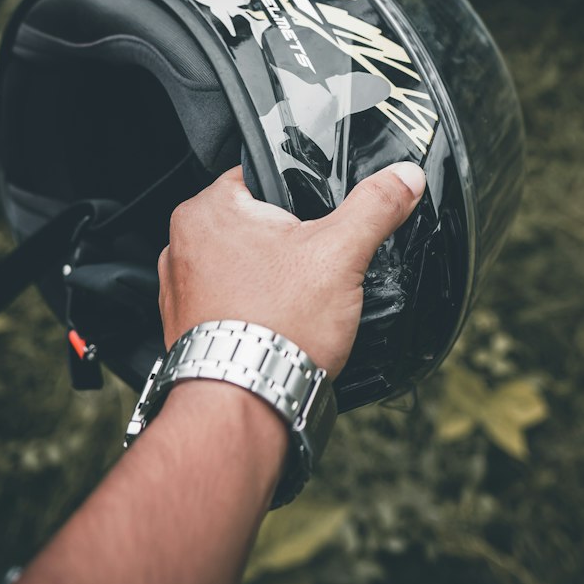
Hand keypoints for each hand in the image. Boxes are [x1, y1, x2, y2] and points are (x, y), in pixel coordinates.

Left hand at [158, 162, 426, 378]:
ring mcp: (179, 289)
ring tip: (293, 302)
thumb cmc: (276, 329)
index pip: (260, 176)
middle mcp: (181, 244)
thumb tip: (403, 177)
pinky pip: (227, 302)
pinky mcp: (185, 327)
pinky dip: (250, 310)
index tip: (320, 219)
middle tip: (311, 268)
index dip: (299, 195)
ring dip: (267, 278)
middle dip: (286, 243)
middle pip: (253, 223)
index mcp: (207, 209)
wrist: (244, 408)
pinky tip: (275, 326)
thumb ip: (375, 206)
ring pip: (241, 265)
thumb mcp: (341, 254)